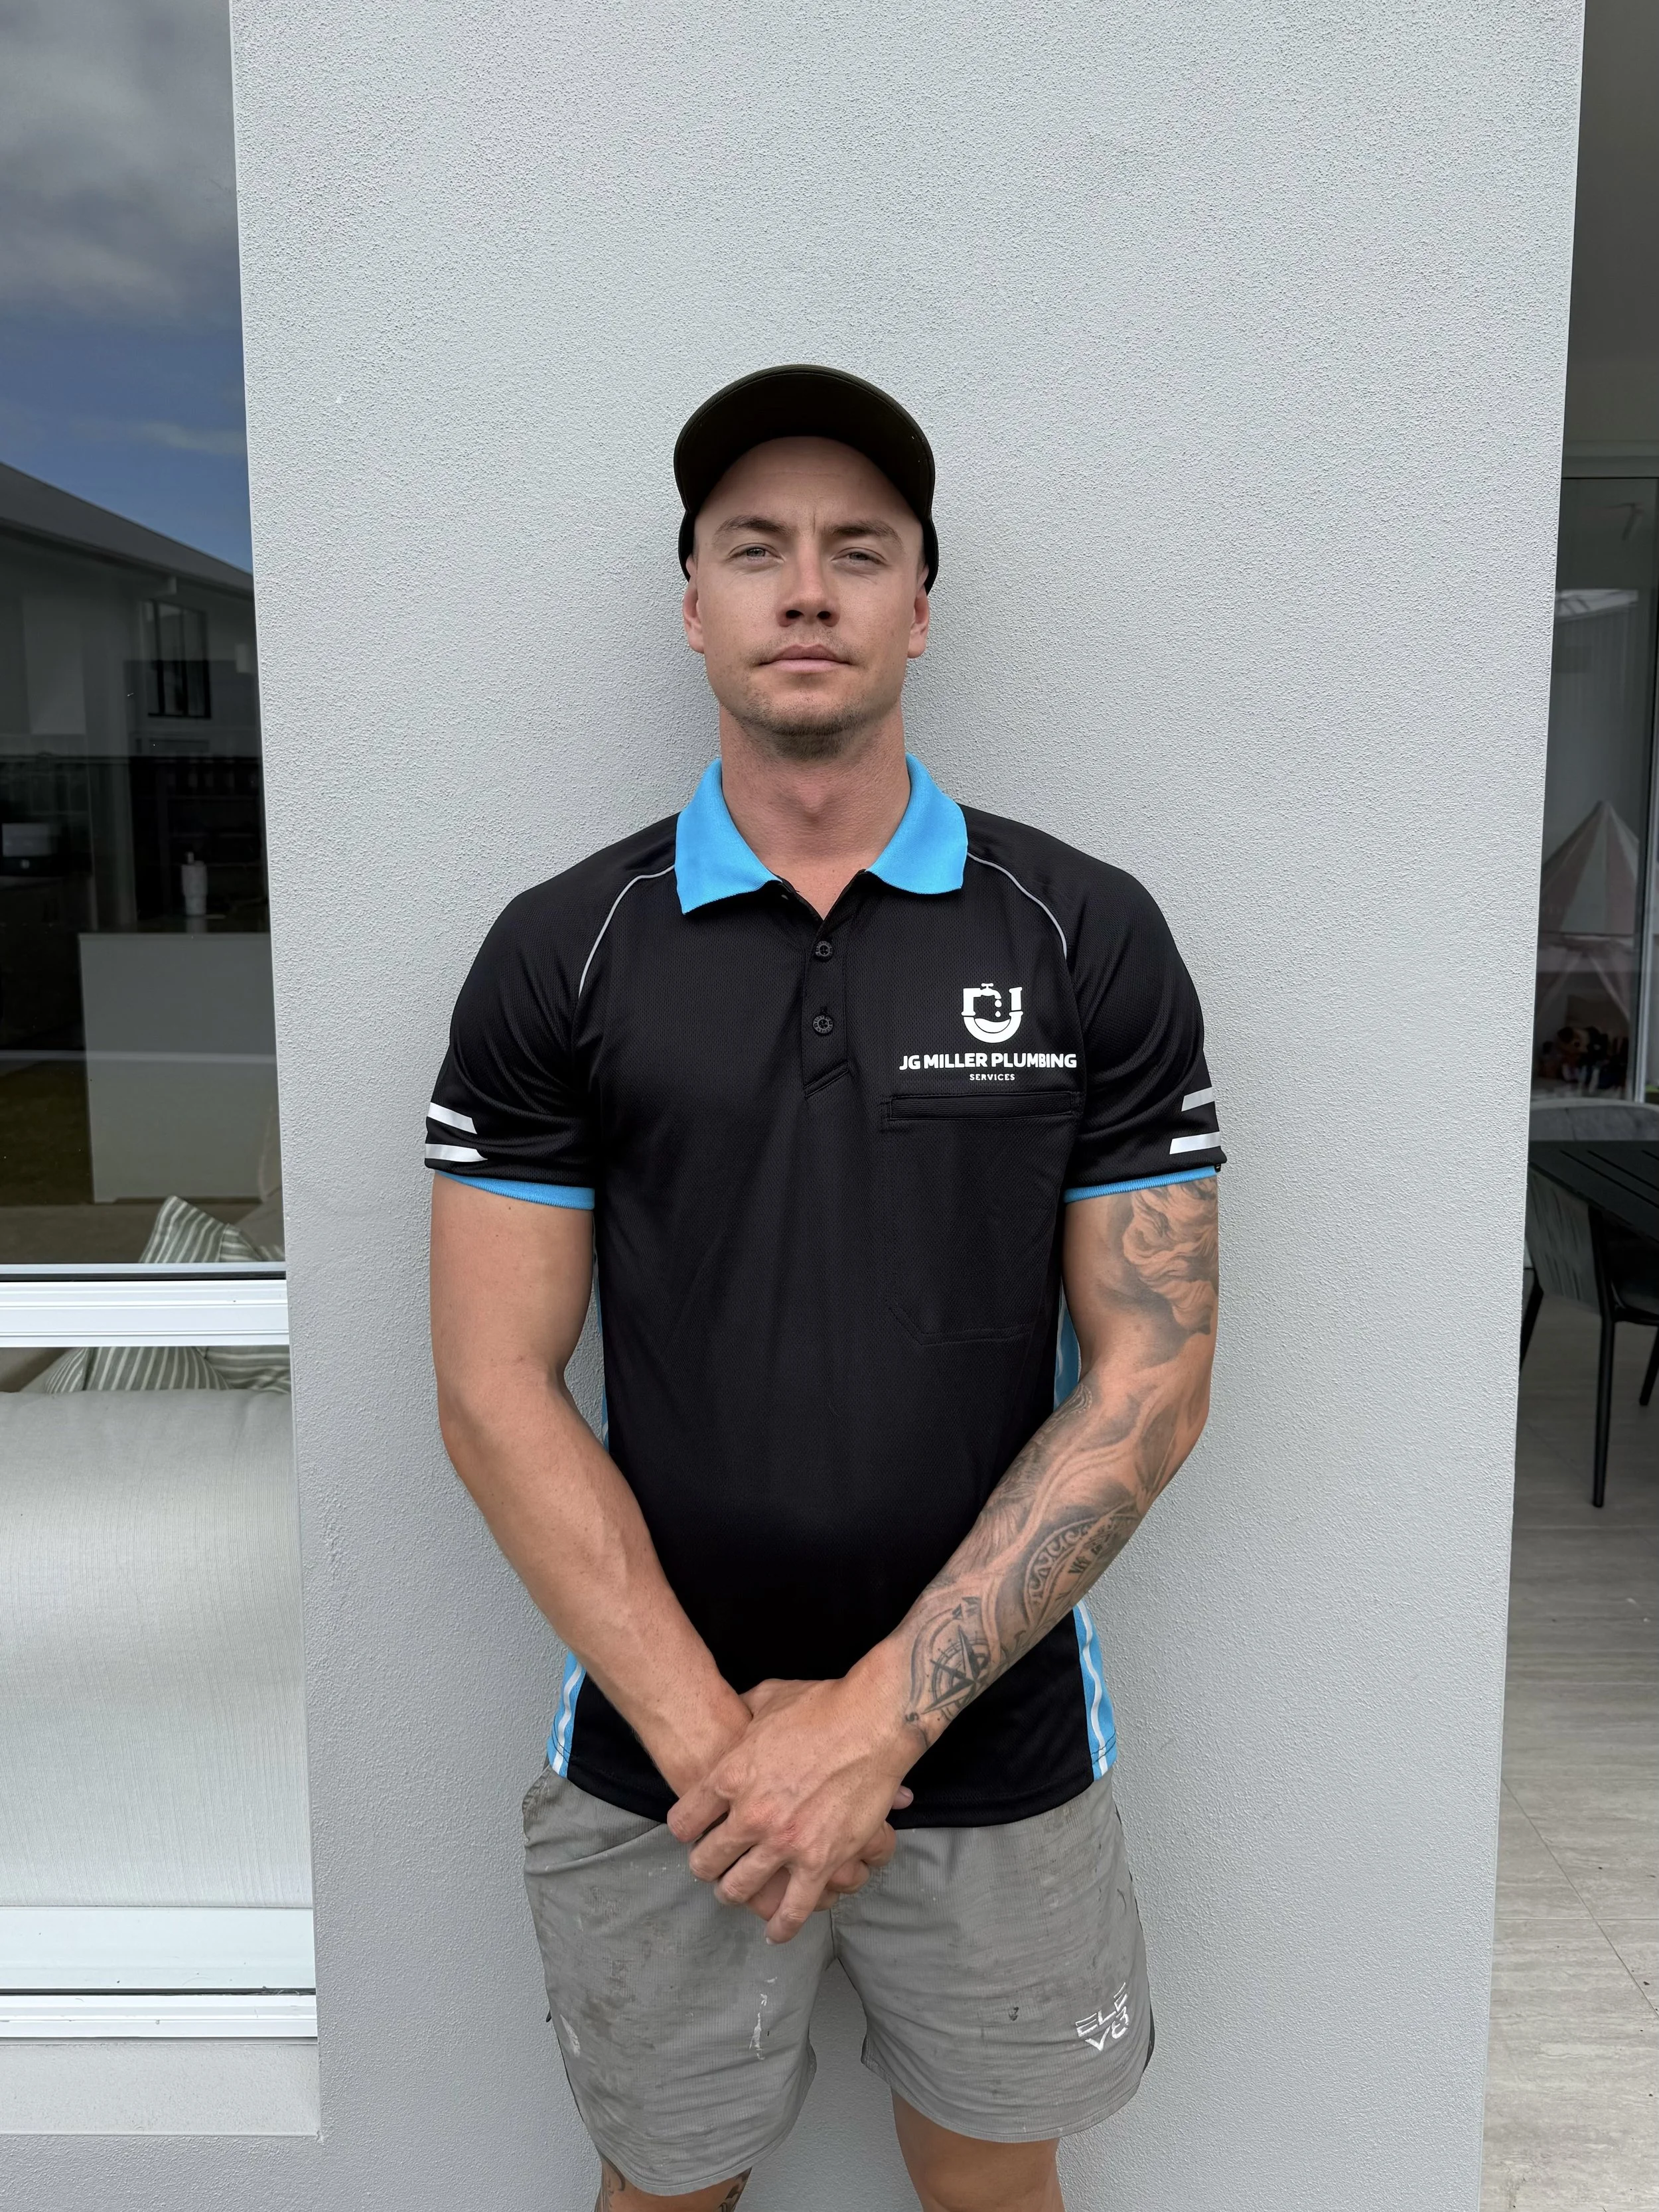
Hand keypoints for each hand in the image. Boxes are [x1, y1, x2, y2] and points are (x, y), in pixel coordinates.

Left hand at [667, 1661, 919, 1943]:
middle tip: (711, 1866)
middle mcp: (750, 1815)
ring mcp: (784, 1843)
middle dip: (705, 1865)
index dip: (686, 1827)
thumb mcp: (768, 1698)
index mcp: (730, 1776)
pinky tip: (774, 1930)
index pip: (684, 1821)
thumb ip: (742, 1711)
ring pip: (740, 1888)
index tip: (693, 1830)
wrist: (872, 1721)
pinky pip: (792, 1908)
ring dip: (734, 1893)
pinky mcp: (820, 1862)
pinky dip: (780, 1925)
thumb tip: (733, 1706)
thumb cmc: (822, 1705)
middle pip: (706, 1860)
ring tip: (736, 1893)